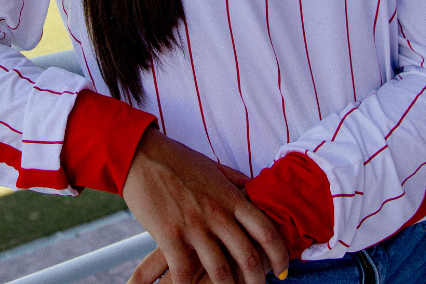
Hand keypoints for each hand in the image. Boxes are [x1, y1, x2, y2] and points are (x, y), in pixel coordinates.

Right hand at [123, 128, 288, 283]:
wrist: (142, 154)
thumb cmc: (177, 159)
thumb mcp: (212, 166)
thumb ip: (234, 180)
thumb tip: (252, 188)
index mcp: (230, 195)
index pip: (265, 230)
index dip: (280, 254)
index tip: (283, 269)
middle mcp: (216, 212)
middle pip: (248, 256)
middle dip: (258, 280)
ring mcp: (193, 225)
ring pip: (220, 271)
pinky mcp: (169, 235)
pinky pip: (184, 272)